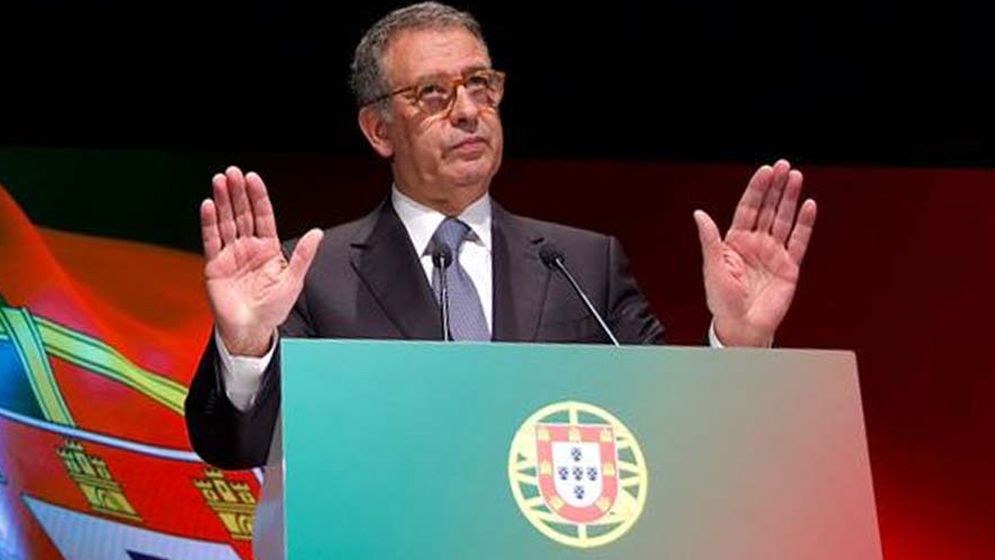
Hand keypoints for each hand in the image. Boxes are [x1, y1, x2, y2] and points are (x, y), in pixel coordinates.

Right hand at [200, 166, 322, 355]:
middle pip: (242, 214)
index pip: (263, 216)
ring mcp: (230, 254)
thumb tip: (317, 233)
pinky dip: (209, 223)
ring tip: (219, 181)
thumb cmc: (273, 308)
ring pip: (226, 222)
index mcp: (268, 248)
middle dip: (237, 193)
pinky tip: (209, 206)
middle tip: (232, 172)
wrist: (251, 330)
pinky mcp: (215, 265)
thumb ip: (302, 255)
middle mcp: (248, 247)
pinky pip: (211, 240)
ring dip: (222, 201)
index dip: (258, 197)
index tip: (253, 178)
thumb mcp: (293, 281)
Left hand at [693, 159, 816, 346]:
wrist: (741, 326)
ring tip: (796, 177)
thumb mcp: (713, 268)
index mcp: (735, 241)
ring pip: (784, 219)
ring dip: (790, 198)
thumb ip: (710, 240)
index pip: (747, 208)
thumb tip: (699, 214)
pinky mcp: (789, 266)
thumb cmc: (722, 301)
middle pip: (768, 208)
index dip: (756, 189)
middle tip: (783, 166)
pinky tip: (809, 205)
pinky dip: (805, 223)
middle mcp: (756, 243)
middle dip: (775, 187)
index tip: (764, 171)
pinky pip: (799, 241)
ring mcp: (774, 253)